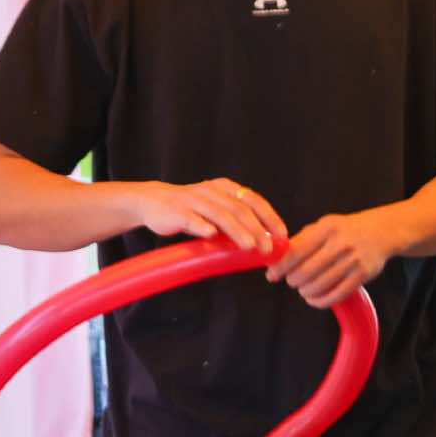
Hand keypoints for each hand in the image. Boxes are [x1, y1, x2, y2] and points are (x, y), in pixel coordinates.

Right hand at [130, 178, 286, 253]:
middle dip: (257, 229)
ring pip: (220, 215)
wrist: (153, 202)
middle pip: (240, 210)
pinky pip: (191, 219)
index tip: (282, 235)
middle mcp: (212, 191)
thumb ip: (238, 222)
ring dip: (237, 231)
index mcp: (226, 188)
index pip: (255, 201)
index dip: (270, 218)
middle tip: (268, 248)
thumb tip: (266, 242)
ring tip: (250, 246)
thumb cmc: (192, 210)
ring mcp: (194, 200)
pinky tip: (211, 235)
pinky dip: (202, 226)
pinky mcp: (176, 211)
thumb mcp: (217, 210)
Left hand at [268, 210, 402, 308]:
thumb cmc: (345, 230)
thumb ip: (301, 240)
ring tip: (303, 290)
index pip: (296, 251)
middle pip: (306, 272)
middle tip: (291, 281)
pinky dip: (321, 301)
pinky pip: (336, 295)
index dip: (280, 267)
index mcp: (327, 229)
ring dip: (306, 292)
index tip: (272, 275)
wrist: (380, 232)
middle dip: (293, 280)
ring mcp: (353, 260)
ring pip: (320, 286)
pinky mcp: (362, 275)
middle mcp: (340, 244)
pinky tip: (314, 299)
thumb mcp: (323, 226)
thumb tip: (276, 259)